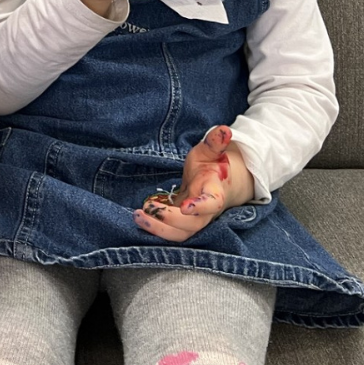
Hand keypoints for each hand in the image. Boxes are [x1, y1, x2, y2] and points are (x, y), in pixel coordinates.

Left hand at [133, 125, 255, 241]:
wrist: (216, 183)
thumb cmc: (211, 165)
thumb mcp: (210, 151)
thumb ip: (215, 142)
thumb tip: (224, 129)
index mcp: (214, 191)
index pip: (211, 203)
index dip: (200, 207)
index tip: (186, 207)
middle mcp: (206, 211)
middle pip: (193, 224)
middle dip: (170, 219)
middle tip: (147, 207)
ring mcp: (195, 220)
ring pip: (181, 234)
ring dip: (159, 229)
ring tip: (138, 216)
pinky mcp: (183, 225)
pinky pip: (172, 234)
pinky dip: (156, 229)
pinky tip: (141, 219)